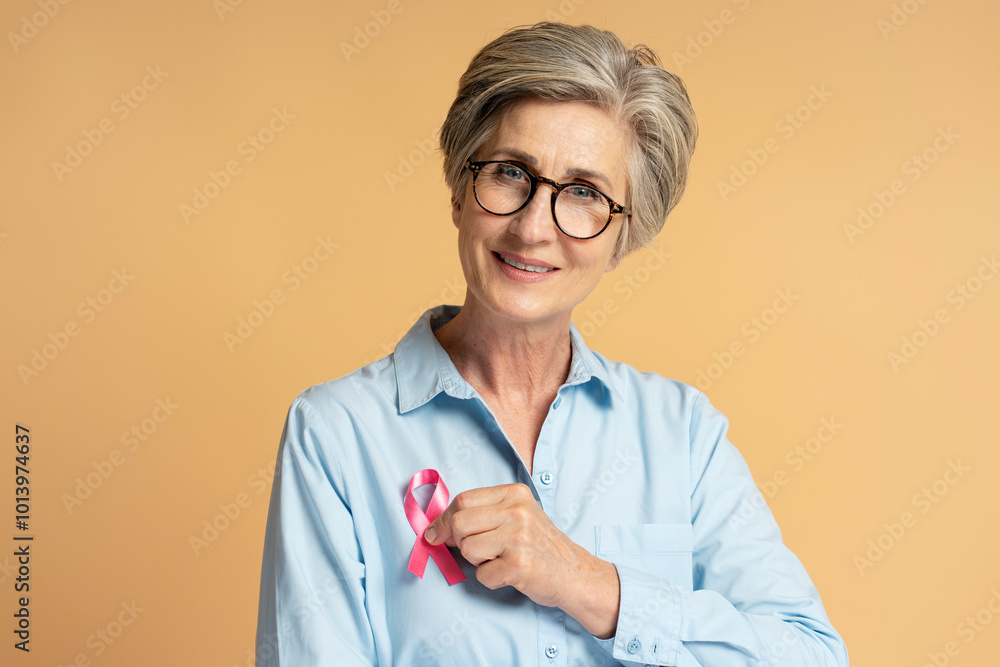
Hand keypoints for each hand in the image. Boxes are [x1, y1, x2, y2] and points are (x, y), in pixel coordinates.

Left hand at [423, 483, 619, 637]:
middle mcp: (517, 511)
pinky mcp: (519, 564)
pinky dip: (491, 579)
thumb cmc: (540, 545)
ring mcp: (519, 537)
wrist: (574, 574)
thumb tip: (435, 527)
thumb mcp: (518, 515)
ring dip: (477, 562)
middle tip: (474, 551)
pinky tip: (509, 574)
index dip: (443, 519)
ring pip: (467, 550)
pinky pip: (482, 574)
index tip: (435, 534)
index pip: (462, 499)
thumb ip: (483, 513)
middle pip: (459, 523)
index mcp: (514, 494)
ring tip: (500, 560)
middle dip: (457, 542)